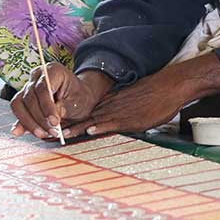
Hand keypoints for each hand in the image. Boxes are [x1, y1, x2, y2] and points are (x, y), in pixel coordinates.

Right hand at [10, 65, 112, 139]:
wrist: (79, 96)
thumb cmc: (80, 96)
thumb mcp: (77, 102)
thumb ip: (62, 108)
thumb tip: (49, 120)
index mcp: (52, 70)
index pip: (43, 88)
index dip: (47, 107)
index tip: (55, 122)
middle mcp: (37, 76)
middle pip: (30, 97)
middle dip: (40, 118)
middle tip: (53, 132)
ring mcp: (28, 86)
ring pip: (19, 104)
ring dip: (29, 122)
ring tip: (43, 134)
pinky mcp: (23, 98)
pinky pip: (18, 110)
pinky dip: (21, 122)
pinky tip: (19, 132)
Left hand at [65, 56, 219, 137]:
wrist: (170, 85)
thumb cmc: (155, 93)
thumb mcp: (133, 100)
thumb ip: (121, 108)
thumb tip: (113, 118)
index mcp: (111, 102)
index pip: (85, 111)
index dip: (69, 118)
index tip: (55, 125)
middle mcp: (112, 106)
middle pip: (84, 116)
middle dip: (66, 124)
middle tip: (49, 132)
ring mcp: (120, 111)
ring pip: (94, 120)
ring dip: (77, 128)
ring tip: (60, 133)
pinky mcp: (132, 118)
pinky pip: (114, 122)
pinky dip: (102, 126)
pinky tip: (91, 130)